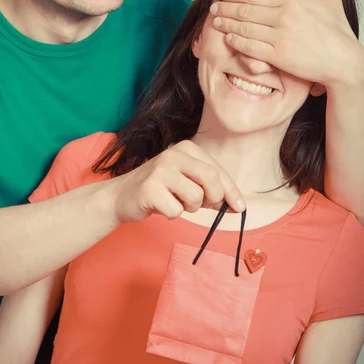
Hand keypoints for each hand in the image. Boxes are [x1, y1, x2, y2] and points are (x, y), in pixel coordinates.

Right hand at [107, 140, 244, 223]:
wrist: (122, 196)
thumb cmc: (161, 190)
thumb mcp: (188, 183)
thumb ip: (211, 191)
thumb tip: (237, 205)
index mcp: (186, 148)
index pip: (217, 171)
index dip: (231, 191)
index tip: (240, 207)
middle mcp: (174, 154)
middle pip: (211, 180)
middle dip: (213, 199)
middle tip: (204, 206)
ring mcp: (160, 169)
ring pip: (195, 197)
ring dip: (189, 208)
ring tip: (174, 202)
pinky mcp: (150, 188)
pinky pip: (176, 210)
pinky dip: (172, 214)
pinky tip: (160, 206)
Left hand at [209, 0, 361, 87]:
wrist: (344, 61)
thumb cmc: (338, 31)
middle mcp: (283, 16)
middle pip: (245, 10)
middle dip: (225, 8)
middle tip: (213, 7)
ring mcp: (280, 36)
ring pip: (244, 28)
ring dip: (226, 24)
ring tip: (215, 22)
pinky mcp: (278, 56)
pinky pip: (250, 47)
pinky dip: (236, 42)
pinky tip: (228, 38)